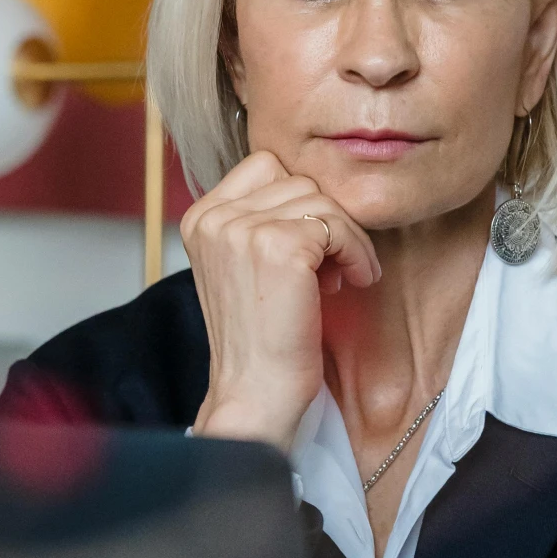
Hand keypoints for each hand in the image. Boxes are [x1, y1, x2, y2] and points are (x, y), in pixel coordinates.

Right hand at [182, 152, 379, 450]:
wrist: (255, 393)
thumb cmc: (258, 337)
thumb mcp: (243, 265)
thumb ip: (260, 220)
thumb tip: (315, 186)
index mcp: (199, 216)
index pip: (266, 164)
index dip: (299, 200)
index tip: (310, 244)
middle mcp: (214, 217)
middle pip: (298, 179)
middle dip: (326, 220)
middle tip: (329, 266)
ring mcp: (243, 230)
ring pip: (322, 200)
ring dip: (346, 237)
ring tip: (338, 278)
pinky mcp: (279, 248)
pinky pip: (339, 227)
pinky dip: (357, 253)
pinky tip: (351, 282)